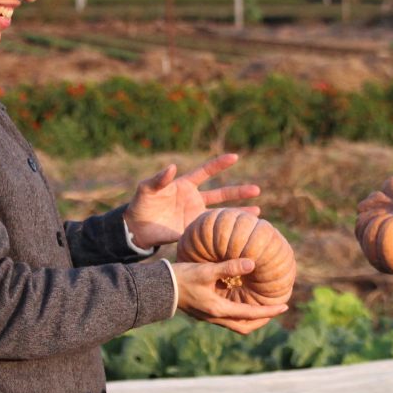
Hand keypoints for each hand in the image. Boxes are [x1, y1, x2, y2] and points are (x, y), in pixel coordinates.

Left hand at [125, 153, 260, 249]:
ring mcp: (195, 216)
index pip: (206, 172)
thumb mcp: (147, 188)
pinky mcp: (192, 231)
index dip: (220, 164)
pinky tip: (238, 235)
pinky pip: (211, 232)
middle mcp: (194, 199)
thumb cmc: (140, 204)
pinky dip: (224, 233)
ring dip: (238, 213)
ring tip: (257, 213)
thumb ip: (159, 179)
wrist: (135, 228)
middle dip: (239, 192)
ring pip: (221, 214)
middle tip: (257, 190)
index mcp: (185, 185)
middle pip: (222, 194)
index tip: (235, 157)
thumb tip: (172, 167)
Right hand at [172, 259, 288, 333]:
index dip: (269, 312)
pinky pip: (227, 317)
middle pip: (245, 327)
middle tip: (275, 309)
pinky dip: (238, 312)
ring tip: (261, 306)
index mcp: (219, 310)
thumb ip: (229, 267)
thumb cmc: (182, 277)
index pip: (251, 315)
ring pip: (235, 324)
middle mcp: (215, 317)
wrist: (159, 287)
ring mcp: (209, 316)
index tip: (285, 307)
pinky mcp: (204, 311)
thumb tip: (252, 262)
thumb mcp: (206, 270)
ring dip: (250, 318)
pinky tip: (241, 298)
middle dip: (262, 320)